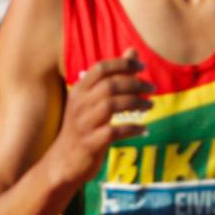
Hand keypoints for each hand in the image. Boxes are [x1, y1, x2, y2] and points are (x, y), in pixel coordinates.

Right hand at [49, 50, 150, 189]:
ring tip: (150, 105)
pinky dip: (133, 128)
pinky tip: (144, 129)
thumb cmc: (83, 128)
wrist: (62, 163)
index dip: (123, 64)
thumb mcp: (92, 101)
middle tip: (152, 88)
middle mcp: (79, 105)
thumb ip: (113, 77)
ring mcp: (83, 124)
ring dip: (136, 103)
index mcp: (78, 91)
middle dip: (135, 84)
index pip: (101, 69)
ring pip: (112, 105)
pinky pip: (115, 132)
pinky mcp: (91, 144)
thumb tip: (133, 51)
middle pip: (110, 86)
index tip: (142, 66)